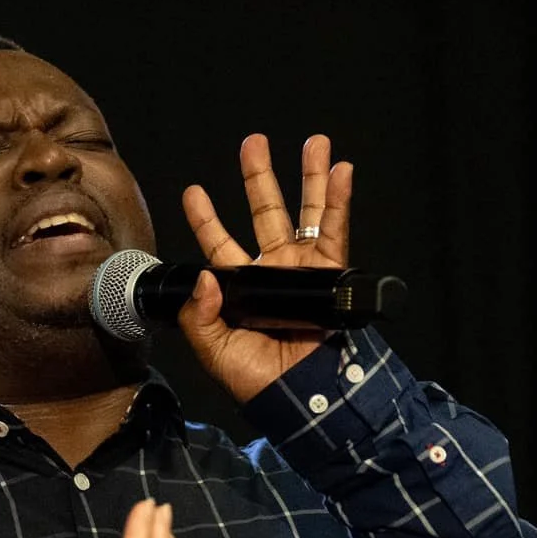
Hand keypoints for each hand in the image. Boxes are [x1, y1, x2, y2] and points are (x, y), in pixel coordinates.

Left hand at [179, 133, 354, 403]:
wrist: (301, 395)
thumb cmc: (258, 380)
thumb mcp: (216, 350)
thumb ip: (200, 316)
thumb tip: (206, 278)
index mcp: (240, 287)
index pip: (219, 243)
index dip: (206, 217)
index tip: (194, 191)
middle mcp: (273, 269)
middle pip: (265, 212)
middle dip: (260, 177)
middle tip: (253, 143)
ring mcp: (304, 268)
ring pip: (306, 212)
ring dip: (311, 176)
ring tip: (314, 142)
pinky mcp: (332, 273)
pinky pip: (335, 230)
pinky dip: (340, 200)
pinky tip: (342, 171)